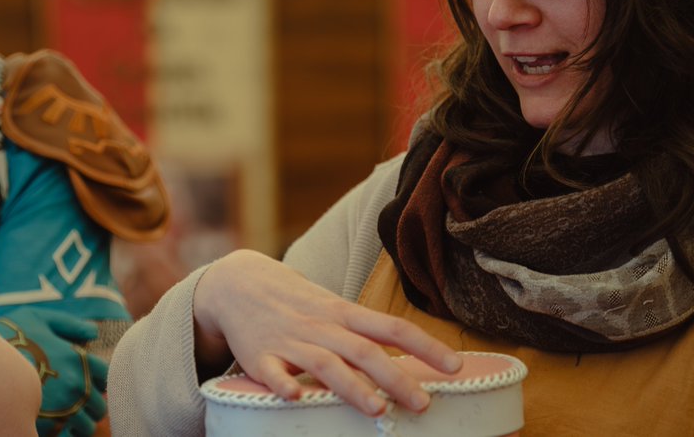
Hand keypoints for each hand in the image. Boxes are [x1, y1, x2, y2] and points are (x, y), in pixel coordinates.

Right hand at [0, 308, 107, 436]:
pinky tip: (49, 422)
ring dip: (80, 423)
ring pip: (86, 427)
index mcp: (80, 360)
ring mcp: (63, 409)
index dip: (95, 380)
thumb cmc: (11, 336)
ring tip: (66, 417)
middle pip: (99, 406)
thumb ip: (70, 324)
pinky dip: (61, 432)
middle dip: (90, 405)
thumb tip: (93, 333)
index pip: (104, 377)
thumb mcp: (41, 318)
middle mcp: (77, 386)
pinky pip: (64, 436)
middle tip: (76, 403)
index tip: (86, 382)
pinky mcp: (47, 426)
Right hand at [193, 249, 461, 417]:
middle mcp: (322, 326)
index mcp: (343, 313)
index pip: (392, 328)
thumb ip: (364, 333)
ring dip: (352, 387)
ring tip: (377, 409)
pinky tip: (296, 397)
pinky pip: (272, 372)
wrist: (238, 283)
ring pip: (326, 364)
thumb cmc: (296, 302)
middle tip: (423, 404)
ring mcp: (291, 341)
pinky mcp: (260, 356)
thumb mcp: (332, 308)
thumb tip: (409, 360)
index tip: (455, 366)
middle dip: (396, 378)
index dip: (425, 346)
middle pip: (364, 351)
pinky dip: (283, 384)